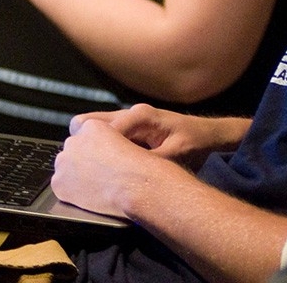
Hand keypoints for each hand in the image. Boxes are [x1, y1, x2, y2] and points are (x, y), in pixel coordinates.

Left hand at [52, 117, 167, 217]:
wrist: (134, 183)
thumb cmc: (137, 165)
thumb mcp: (127, 139)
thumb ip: (111, 139)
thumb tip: (106, 148)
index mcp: (91, 126)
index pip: (82, 135)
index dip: (91, 149)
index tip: (99, 158)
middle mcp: (74, 141)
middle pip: (71, 151)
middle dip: (81, 161)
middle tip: (97, 174)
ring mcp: (64, 161)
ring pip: (65, 168)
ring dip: (74, 175)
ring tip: (94, 185)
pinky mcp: (59, 182)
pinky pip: (60, 187)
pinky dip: (70, 192)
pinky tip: (88, 195)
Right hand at [70, 103, 247, 168]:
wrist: (207, 135)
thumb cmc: (194, 142)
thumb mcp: (176, 154)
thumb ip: (154, 160)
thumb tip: (133, 173)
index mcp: (142, 116)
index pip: (109, 126)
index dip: (97, 146)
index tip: (87, 165)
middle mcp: (131, 114)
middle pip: (91, 121)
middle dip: (83, 142)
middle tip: (79, 166)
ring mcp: (128, 120)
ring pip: (94, 127)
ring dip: (89, 146)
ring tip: (83, 168)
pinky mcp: (128, 130)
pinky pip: (104, 135)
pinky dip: (98, 147)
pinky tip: (96, 166)